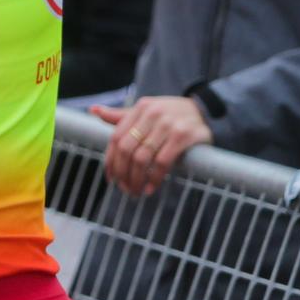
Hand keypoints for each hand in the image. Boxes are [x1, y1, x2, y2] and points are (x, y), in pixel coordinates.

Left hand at [91, 96, 210, 196]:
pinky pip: (162, 162)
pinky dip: (154, 178)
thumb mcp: (147, 111)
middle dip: (122, 173)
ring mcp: (168, 124)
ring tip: (136, 191)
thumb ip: (122, 116)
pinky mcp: (183, 135)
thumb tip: (93, 111)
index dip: (111, 161)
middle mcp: (152, 113)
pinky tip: (151, 187)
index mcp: (140, 108)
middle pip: (126, 149)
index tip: (111, 178)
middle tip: (124, 189)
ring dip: (136, 179)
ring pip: (142, 158)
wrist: (205, 111)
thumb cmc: (171, 115)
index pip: (117, 137)